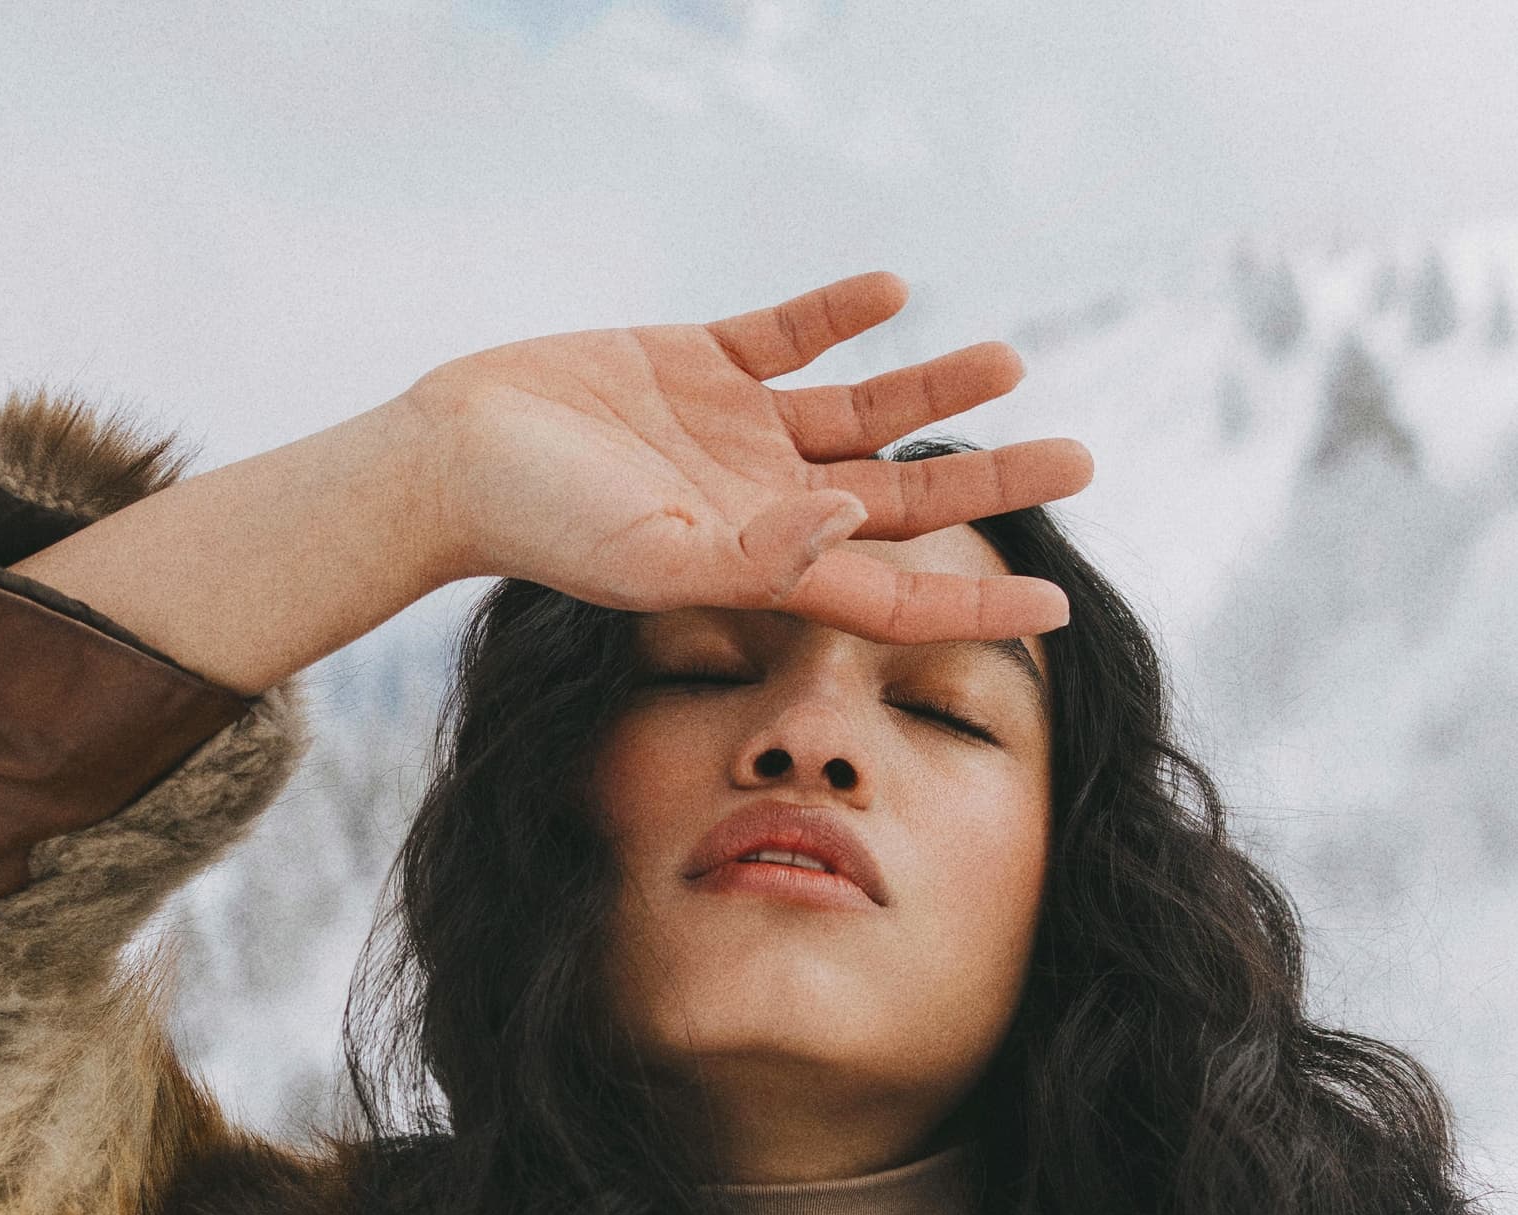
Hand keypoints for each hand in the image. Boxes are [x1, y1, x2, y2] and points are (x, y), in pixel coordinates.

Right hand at [403, 270, 1091, 641]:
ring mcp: (737, 430)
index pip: (895, 595)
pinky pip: (789, 333)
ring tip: (1012, 357)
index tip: (1057, 602)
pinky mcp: (698, 360)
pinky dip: (840, 311)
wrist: (454, 457)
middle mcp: (766, 500)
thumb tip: (851, 519)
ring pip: (865, 410)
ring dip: (936, 384)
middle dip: (993, 481)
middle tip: (1082, 458)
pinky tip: (893, 290)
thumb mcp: (651, 560)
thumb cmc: (544, 527)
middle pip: (906, 496)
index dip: (977, 602)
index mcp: (766, 563)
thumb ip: (753, 557)